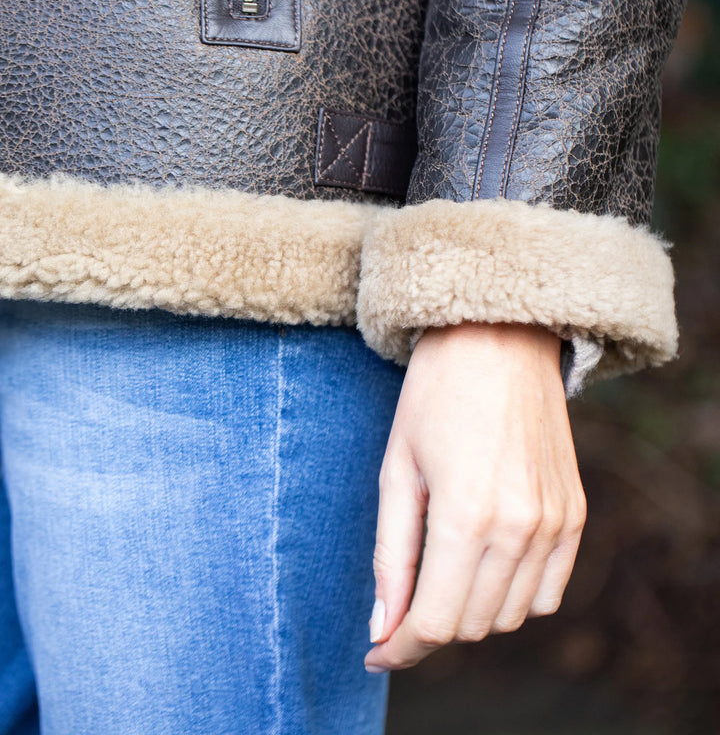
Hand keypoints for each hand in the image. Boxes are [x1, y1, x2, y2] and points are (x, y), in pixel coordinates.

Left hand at [364, 320, 586, 672]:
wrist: (498, 341)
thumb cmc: (434, 396)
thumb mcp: (397, 470)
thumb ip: (391, 556)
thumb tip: (383, 627)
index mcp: (466, 515)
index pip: (435, 622)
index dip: (401, 648)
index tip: (378, 651)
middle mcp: (520, 527)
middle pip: (473, 625)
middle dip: (431, 626)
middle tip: (402, 599)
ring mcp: (555, 522)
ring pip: (513, 616)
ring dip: (473, 612)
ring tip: (442, 574)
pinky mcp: (575, 513)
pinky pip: (551, 591)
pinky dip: (517, 596)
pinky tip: (487, 566)